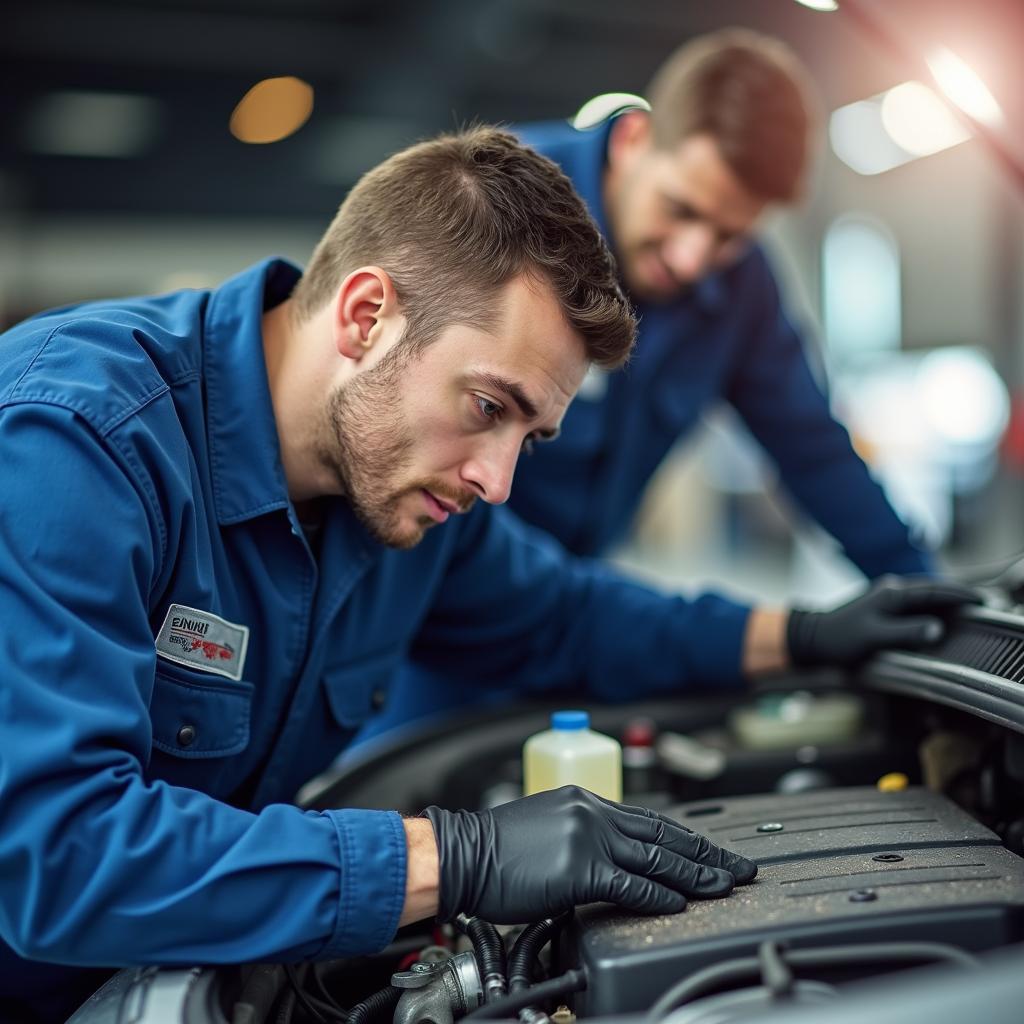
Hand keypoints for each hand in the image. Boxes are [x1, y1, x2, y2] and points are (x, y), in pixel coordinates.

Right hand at [420, 785, 756, 923]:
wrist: (462, 853)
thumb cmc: (496, 847)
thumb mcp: (547, 825)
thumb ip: (583, 836)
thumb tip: (612, 860)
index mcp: (586, 801)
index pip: (649, 820)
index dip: (685, 838)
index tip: (709, 849)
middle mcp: (593, 812)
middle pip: (663, 835)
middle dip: (706, 853)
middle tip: (739, 865)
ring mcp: (588, 838)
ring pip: (656, 859)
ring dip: (696, 874)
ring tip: (725, 885)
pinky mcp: (580, 868)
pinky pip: (631, 885)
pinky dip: (660, 896)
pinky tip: (681, 903)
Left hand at [787, 575, 981, 668]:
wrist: (812, 638)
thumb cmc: (839, 638)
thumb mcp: (875, 637)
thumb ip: (906, 632)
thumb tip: (936, 628)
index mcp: (891, 594)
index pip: (933, 590)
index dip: (958, 595)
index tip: (978, 600)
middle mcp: (889, 590)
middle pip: (930, 590)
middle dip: (954, 595)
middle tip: (976, 604)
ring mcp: (884, 596)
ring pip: (921, 596)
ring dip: (941, 601)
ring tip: (961, 609)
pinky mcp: (879, 606)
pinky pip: (911, 603)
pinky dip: (927, 607)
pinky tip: (934, 616)